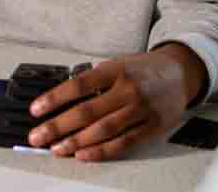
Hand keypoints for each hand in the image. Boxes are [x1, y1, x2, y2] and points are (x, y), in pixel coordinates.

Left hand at [27, 43, 207, 160]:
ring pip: (103, 130)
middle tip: (38, 136)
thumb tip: (64, 100)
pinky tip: (83, 155)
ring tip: (56, 148)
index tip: (36, 109)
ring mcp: (141, 109)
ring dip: (76, 142)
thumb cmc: (143, 68)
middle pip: (87, 111)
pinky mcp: (152, 126)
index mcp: (116, 69)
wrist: (180, 72)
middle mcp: (128, 89)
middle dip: (58, 126)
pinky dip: (101, 151)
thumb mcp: (118, 63)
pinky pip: (123, 142)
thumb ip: (95, 79)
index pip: (79, 85)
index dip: (55, 98)